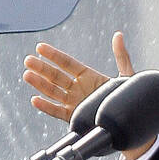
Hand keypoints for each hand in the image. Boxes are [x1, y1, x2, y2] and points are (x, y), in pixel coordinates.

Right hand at [23, 32, 153, 159]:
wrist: (131, 123)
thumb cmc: (127, 99)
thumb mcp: (126, 76)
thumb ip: (121, 56)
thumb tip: (118, 35)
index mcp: (88, 76)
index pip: (67, 63)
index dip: (54, 55)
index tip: (40, 47)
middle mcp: (78, 89)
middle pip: (56, 76)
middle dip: (42, 68)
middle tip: (28, 60)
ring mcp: (75, 103)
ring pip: (53, 92)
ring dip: (40, 84)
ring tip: (27, 75)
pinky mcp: (75, 118)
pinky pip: (58, 112)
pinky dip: (46, 107)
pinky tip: (35, 100)